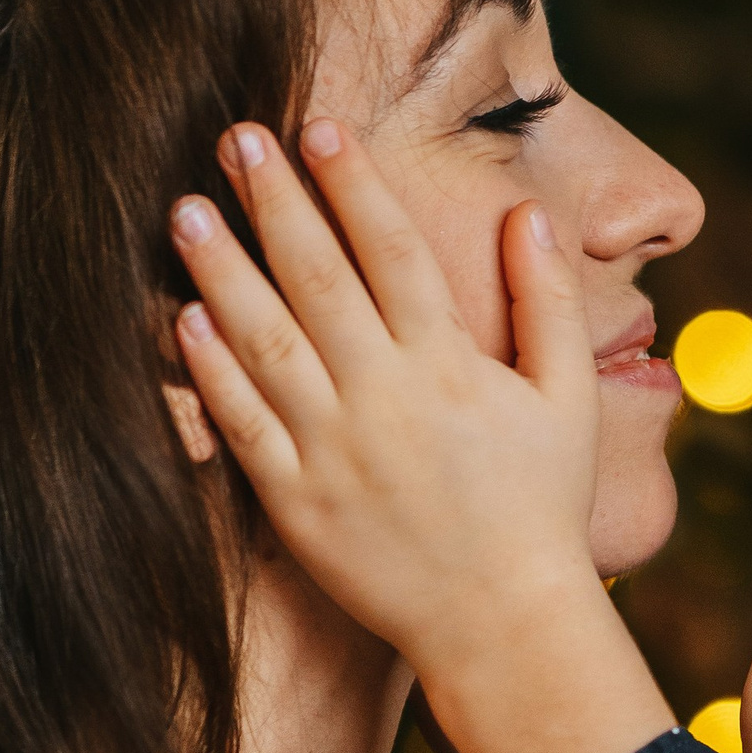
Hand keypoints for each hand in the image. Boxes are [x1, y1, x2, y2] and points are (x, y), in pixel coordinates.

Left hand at [169, 120, 671, 752]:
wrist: (503, 625)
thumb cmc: (542, 509)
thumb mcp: (569, 400)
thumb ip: (548, 303)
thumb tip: (529, 212)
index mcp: (450, 367)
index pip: (393, 251)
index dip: (353, 183)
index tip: (319, 127)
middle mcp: (386, 399)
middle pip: (318, 278)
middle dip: (274, 200)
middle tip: (234, 135)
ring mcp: (335, 451)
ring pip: (265, 342)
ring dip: (221, 271)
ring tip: (184, 210)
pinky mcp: (297, 503)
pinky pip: (243, 426)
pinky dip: (210, 373)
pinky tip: (181, 320)